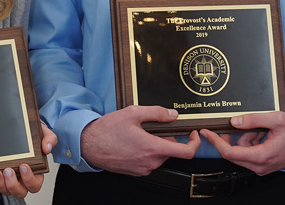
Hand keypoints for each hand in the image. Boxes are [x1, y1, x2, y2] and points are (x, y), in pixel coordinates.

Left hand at [0, 121, 58, 197]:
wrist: (20, 128)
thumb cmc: (33, 136)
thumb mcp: (44, 133)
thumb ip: (50, 138)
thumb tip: (47, 148)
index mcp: (35, 172)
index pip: (34, 184)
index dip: (29, 179)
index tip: (23, 167)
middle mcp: (21, 179)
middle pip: (19, 191)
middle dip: (12, 184)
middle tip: (8, 170)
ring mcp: (7, 178)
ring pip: (4, 190)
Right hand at [80, 106, 200, 175]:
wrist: (89, 145)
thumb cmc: (108, 130)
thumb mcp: (133, 113)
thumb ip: (157, 113)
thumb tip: (173, 115)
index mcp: (152, 148)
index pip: (186, 152)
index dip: (195, 143)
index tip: (193, 134)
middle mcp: (150, 162)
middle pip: (171, 150)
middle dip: (167, 138)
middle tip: (153, 127)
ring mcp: (143, 169)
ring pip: (160, 156)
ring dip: (156, 144)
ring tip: (140, 133)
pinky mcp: (136, 172)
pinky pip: (150, 161)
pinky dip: (148, 151)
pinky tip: (134, 142)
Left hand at [200, 111, 284, 174]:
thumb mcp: (276, 119)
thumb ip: (254, 119)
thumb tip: (235, 121)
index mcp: (262, 156)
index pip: (230, 153)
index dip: (216, 142)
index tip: (206, 133)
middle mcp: (260, 166)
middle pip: (234, 152)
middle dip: (236, 137)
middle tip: (244, 125)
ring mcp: (262, 167)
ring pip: (242, 151)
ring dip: (247, 138)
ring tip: (263, 130)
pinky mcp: (263, 165)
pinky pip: (249, 152)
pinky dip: (252, 142)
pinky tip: (263, 135)